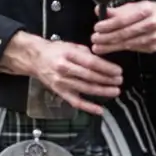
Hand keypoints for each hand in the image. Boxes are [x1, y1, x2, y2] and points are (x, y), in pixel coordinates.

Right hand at [0, 33, 122, 114]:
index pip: (91, 63)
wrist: (35, 59)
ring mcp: (61, 82)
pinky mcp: (60, 92)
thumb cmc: (55, 51)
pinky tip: (100, 110)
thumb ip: (87, 54)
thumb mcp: (71, 45)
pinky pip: (75, 102)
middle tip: (119, 81)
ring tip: (115, 91)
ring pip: (85, 89)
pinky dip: (88, 107)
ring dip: (102, 91)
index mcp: (68, 54)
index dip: (106, 68)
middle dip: (107, 80)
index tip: (118, 71)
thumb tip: (104, 63)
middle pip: (89, 76)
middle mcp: (64, 69)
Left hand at [91, 1, 155, 55]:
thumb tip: (98, 11)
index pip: (123, 20)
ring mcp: (154, 38)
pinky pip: (134, 49)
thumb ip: (117, 10)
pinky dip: (121, 49)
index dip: (109, 25)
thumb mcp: (135, 6)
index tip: (97, 28)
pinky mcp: (154, 48)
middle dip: (107, 38)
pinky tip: (111, 49)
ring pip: (128, 44)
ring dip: (111, 47)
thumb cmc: (150, 11)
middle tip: (94, 40)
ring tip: (98, 47)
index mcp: (146, 10)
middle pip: (125, 33)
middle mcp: (152, 24)